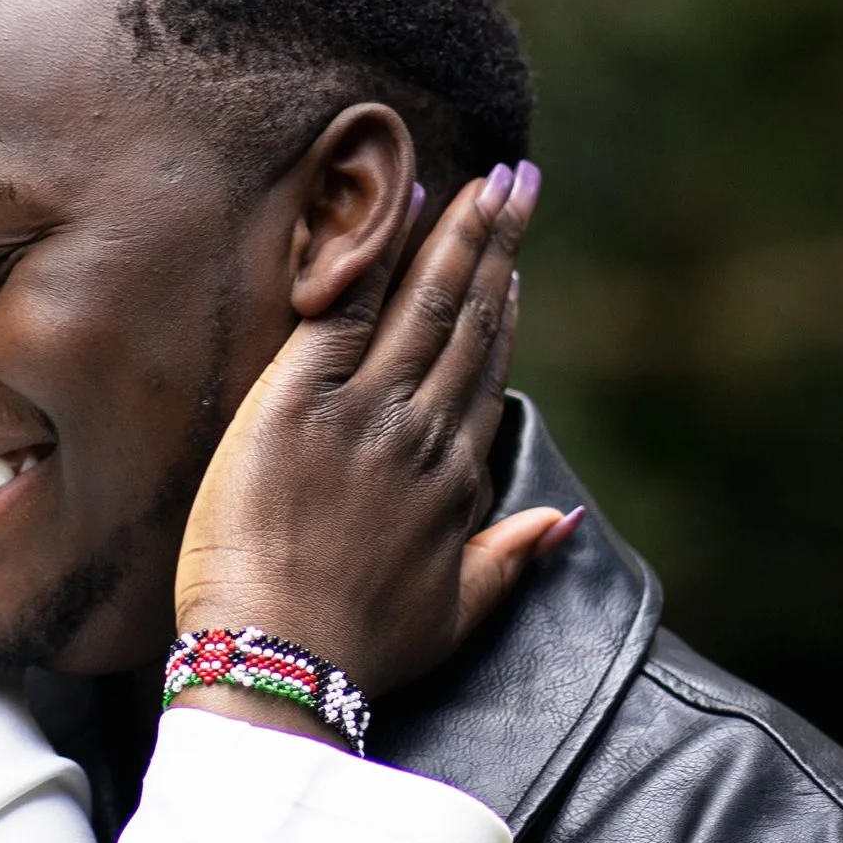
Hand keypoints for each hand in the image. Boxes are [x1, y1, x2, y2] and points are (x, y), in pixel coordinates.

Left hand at [174, 158, 570, 702]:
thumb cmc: (356, 652)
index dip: (504, 313)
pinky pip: (351, 306)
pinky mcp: (301, 399)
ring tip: (484, 182)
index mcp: (454, 480)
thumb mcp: (454, 614)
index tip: (513, 267)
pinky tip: (406, 203)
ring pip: (427, 303)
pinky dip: (381, 253)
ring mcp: (366, 410)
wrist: (281, 660)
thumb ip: (510, 559)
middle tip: (518, 184)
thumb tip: (561, 521)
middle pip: (470, 321)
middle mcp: (421, 432)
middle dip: (497, 246)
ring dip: (458, 234)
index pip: (486, 375)